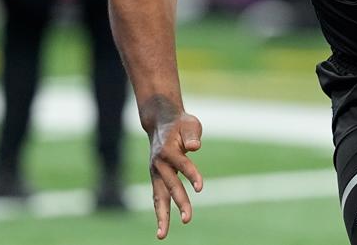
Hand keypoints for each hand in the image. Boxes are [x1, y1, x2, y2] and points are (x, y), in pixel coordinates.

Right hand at [148, 112, 203, 238]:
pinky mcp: (157, 178)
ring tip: (162, 236)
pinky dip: (160, 212)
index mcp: (168, 150)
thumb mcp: (189, 124)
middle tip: (188, 219)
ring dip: (162, 216)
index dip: (192, 175)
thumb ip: (192, 135)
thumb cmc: (180, 124)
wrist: (161, 122)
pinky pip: (158, 198)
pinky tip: (162, 228)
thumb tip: (195, 147)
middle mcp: (159, 164)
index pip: (183, 165)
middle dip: (180, 203)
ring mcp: (156, 173)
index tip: (200, 188)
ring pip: (159, 197)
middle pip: (171, 186)